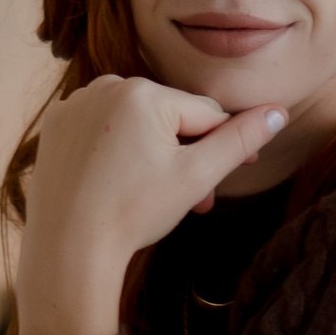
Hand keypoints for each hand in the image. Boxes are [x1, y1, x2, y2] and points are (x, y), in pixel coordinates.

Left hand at [14, 75, 288, 334]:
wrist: (69, 249)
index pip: (205, 114)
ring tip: (155, 192)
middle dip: (186, 153)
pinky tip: (117, 180)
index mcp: (145, 94)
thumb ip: (239, 141)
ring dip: (153, 150)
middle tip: (195, 200)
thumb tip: (278, 112)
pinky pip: (102, 127)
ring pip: (136, 121)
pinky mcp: (57, 123)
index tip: (233, 174)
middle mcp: (108, 85)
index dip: (224, 146)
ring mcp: (77, 103)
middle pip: (169, 117)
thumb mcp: (196, 177)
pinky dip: (115, 148)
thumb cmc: (134, 214)